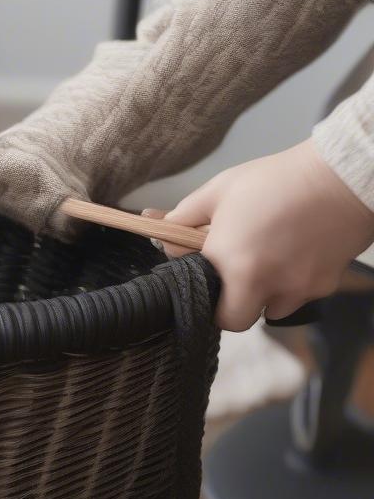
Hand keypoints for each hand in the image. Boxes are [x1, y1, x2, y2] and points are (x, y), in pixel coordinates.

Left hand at [146, 139, 373, 330]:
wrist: (341, 178)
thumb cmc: (273, 180)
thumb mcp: (219, 191)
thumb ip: (184, 215)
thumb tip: (157, 225)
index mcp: (230, 262)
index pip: (199, 297)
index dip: (193, 283)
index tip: (195, 264)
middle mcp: (263, 284)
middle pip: (233, 320)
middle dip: (225, 304)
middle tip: (225, 275)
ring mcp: (297, 290)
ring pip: (268, 310)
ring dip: (259, 294)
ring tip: (261, 258)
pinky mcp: (324, 288)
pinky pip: (296, 297)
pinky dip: (288, 285)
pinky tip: (289, 254)